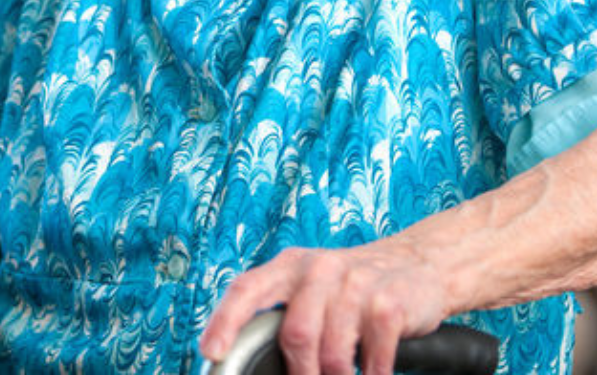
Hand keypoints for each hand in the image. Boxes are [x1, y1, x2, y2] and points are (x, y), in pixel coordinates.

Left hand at [199, 239, 449, 374]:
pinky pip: (373, 358)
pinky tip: (373, 371)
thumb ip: (282, 314)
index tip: (211, 352)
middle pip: (295, 335)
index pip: (246, 289)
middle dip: (301, 374)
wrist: (415, 263)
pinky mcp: (388, 302)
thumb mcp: (309, 287)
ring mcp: (354, 283)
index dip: (225, 320)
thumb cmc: (349, 287)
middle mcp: (317, 268)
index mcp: (288, 265)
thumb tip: (246, 357)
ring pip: (333, 354)